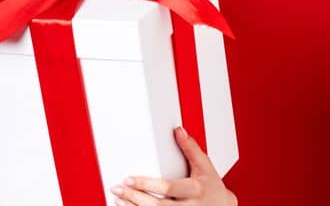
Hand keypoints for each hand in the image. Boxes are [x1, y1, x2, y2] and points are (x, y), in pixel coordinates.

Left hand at [110, 127, 236, 205]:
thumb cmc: (212, 187)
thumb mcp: (205, 167)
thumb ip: (191, 149)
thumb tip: (178, 131)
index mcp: (195, 189)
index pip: (168, 187)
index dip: (146, 184)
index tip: (128, 179)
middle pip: (158, 205)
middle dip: (134, 198)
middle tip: (117, 189)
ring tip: (119, 199)